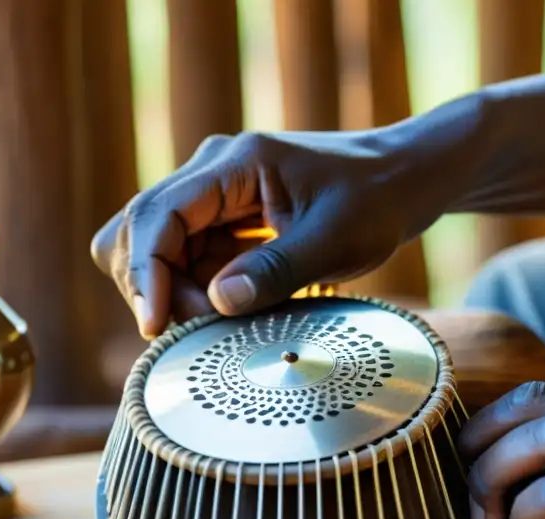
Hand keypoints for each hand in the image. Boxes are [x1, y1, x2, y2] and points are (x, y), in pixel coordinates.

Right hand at [90, 129, 446, 338]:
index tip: (154, 324)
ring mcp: (216, 199)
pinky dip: (196, 291)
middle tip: (200, 328)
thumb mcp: (334, 239)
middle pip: (141, 231)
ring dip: (174, 292)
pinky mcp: (226, 223)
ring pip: (158, 250)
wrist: (404, 181)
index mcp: (234, 163)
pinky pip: (189, 260)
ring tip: (219, 322)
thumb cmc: (377, 200)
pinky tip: (230, 311)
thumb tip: (215, 304)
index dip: (146, 272)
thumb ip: (276, 270)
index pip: (158, 215)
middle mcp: (212, 174)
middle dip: (155, 286)